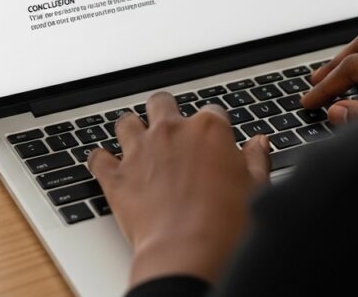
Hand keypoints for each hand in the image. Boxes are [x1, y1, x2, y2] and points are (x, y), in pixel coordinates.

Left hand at [88, 92, 271, 287]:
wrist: (188, 253)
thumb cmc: (227, 224)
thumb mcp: (256, 187)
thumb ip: (256, 160)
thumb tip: (259, 143)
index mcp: (209, 129)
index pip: (212, 112)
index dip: (213, 127)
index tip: (214, 142)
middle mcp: (171, 131)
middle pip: (162, 103)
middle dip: (165, 112)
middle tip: (170, 131)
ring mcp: (140, 151)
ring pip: (127, 122)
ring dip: (132, 130)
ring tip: (137, 144)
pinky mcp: (117, 177)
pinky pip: (98, 158)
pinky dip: (101, 161)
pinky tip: (107, 166)